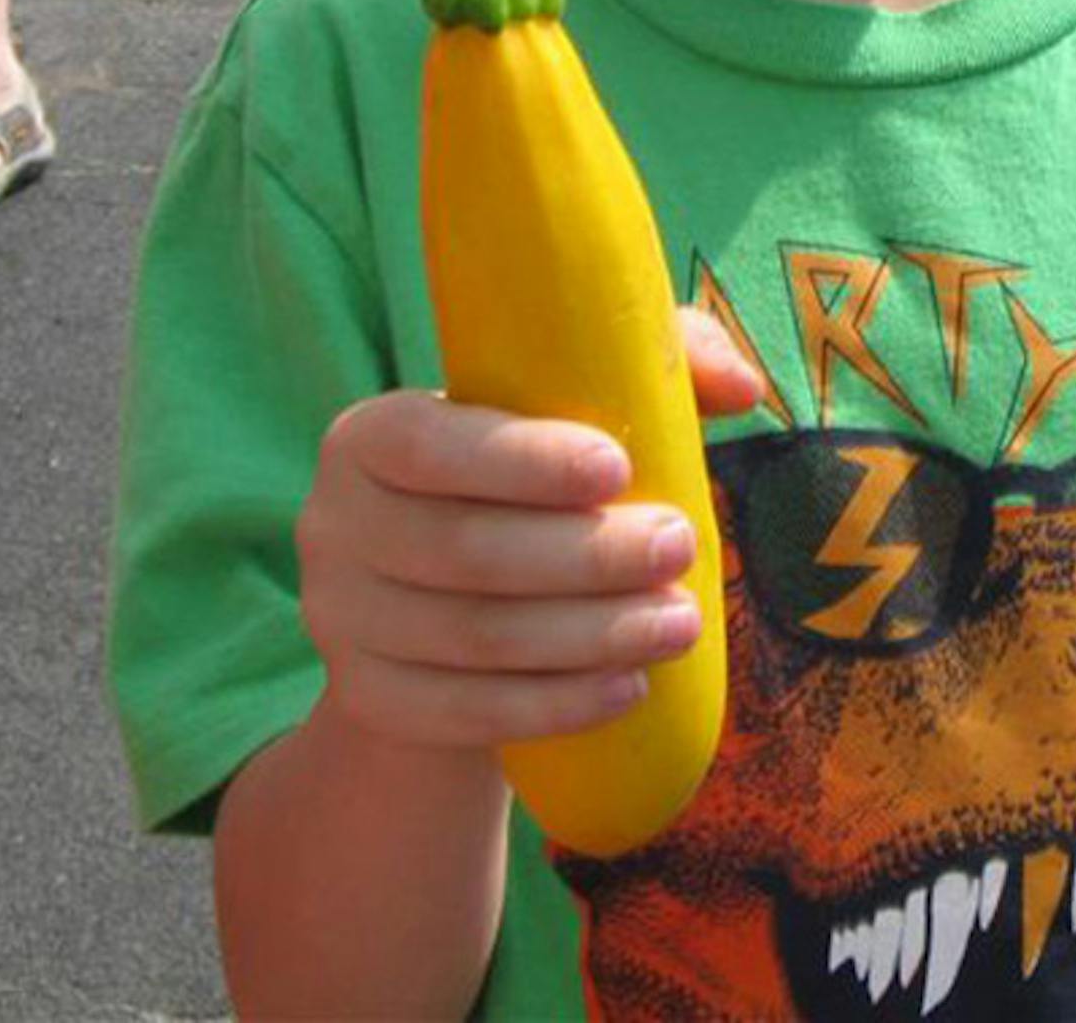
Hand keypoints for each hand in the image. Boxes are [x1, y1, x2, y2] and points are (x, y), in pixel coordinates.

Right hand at [296, 311, 762, 752]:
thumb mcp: (578, 399)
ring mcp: (341, 620)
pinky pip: (462, 714)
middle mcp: (333, 523)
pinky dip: (552, 704)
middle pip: (464, 551)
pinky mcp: (367, 699)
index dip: (522, 461)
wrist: (442, 594)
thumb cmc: (528, 469)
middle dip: (585, 556)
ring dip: (588, 636)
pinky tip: (627, 687)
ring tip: (680, 623)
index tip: (619, 468)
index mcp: (369, 434)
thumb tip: (743, 387)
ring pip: (472, 639)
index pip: (431, 445)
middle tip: (681, 546)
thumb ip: (659, 362)